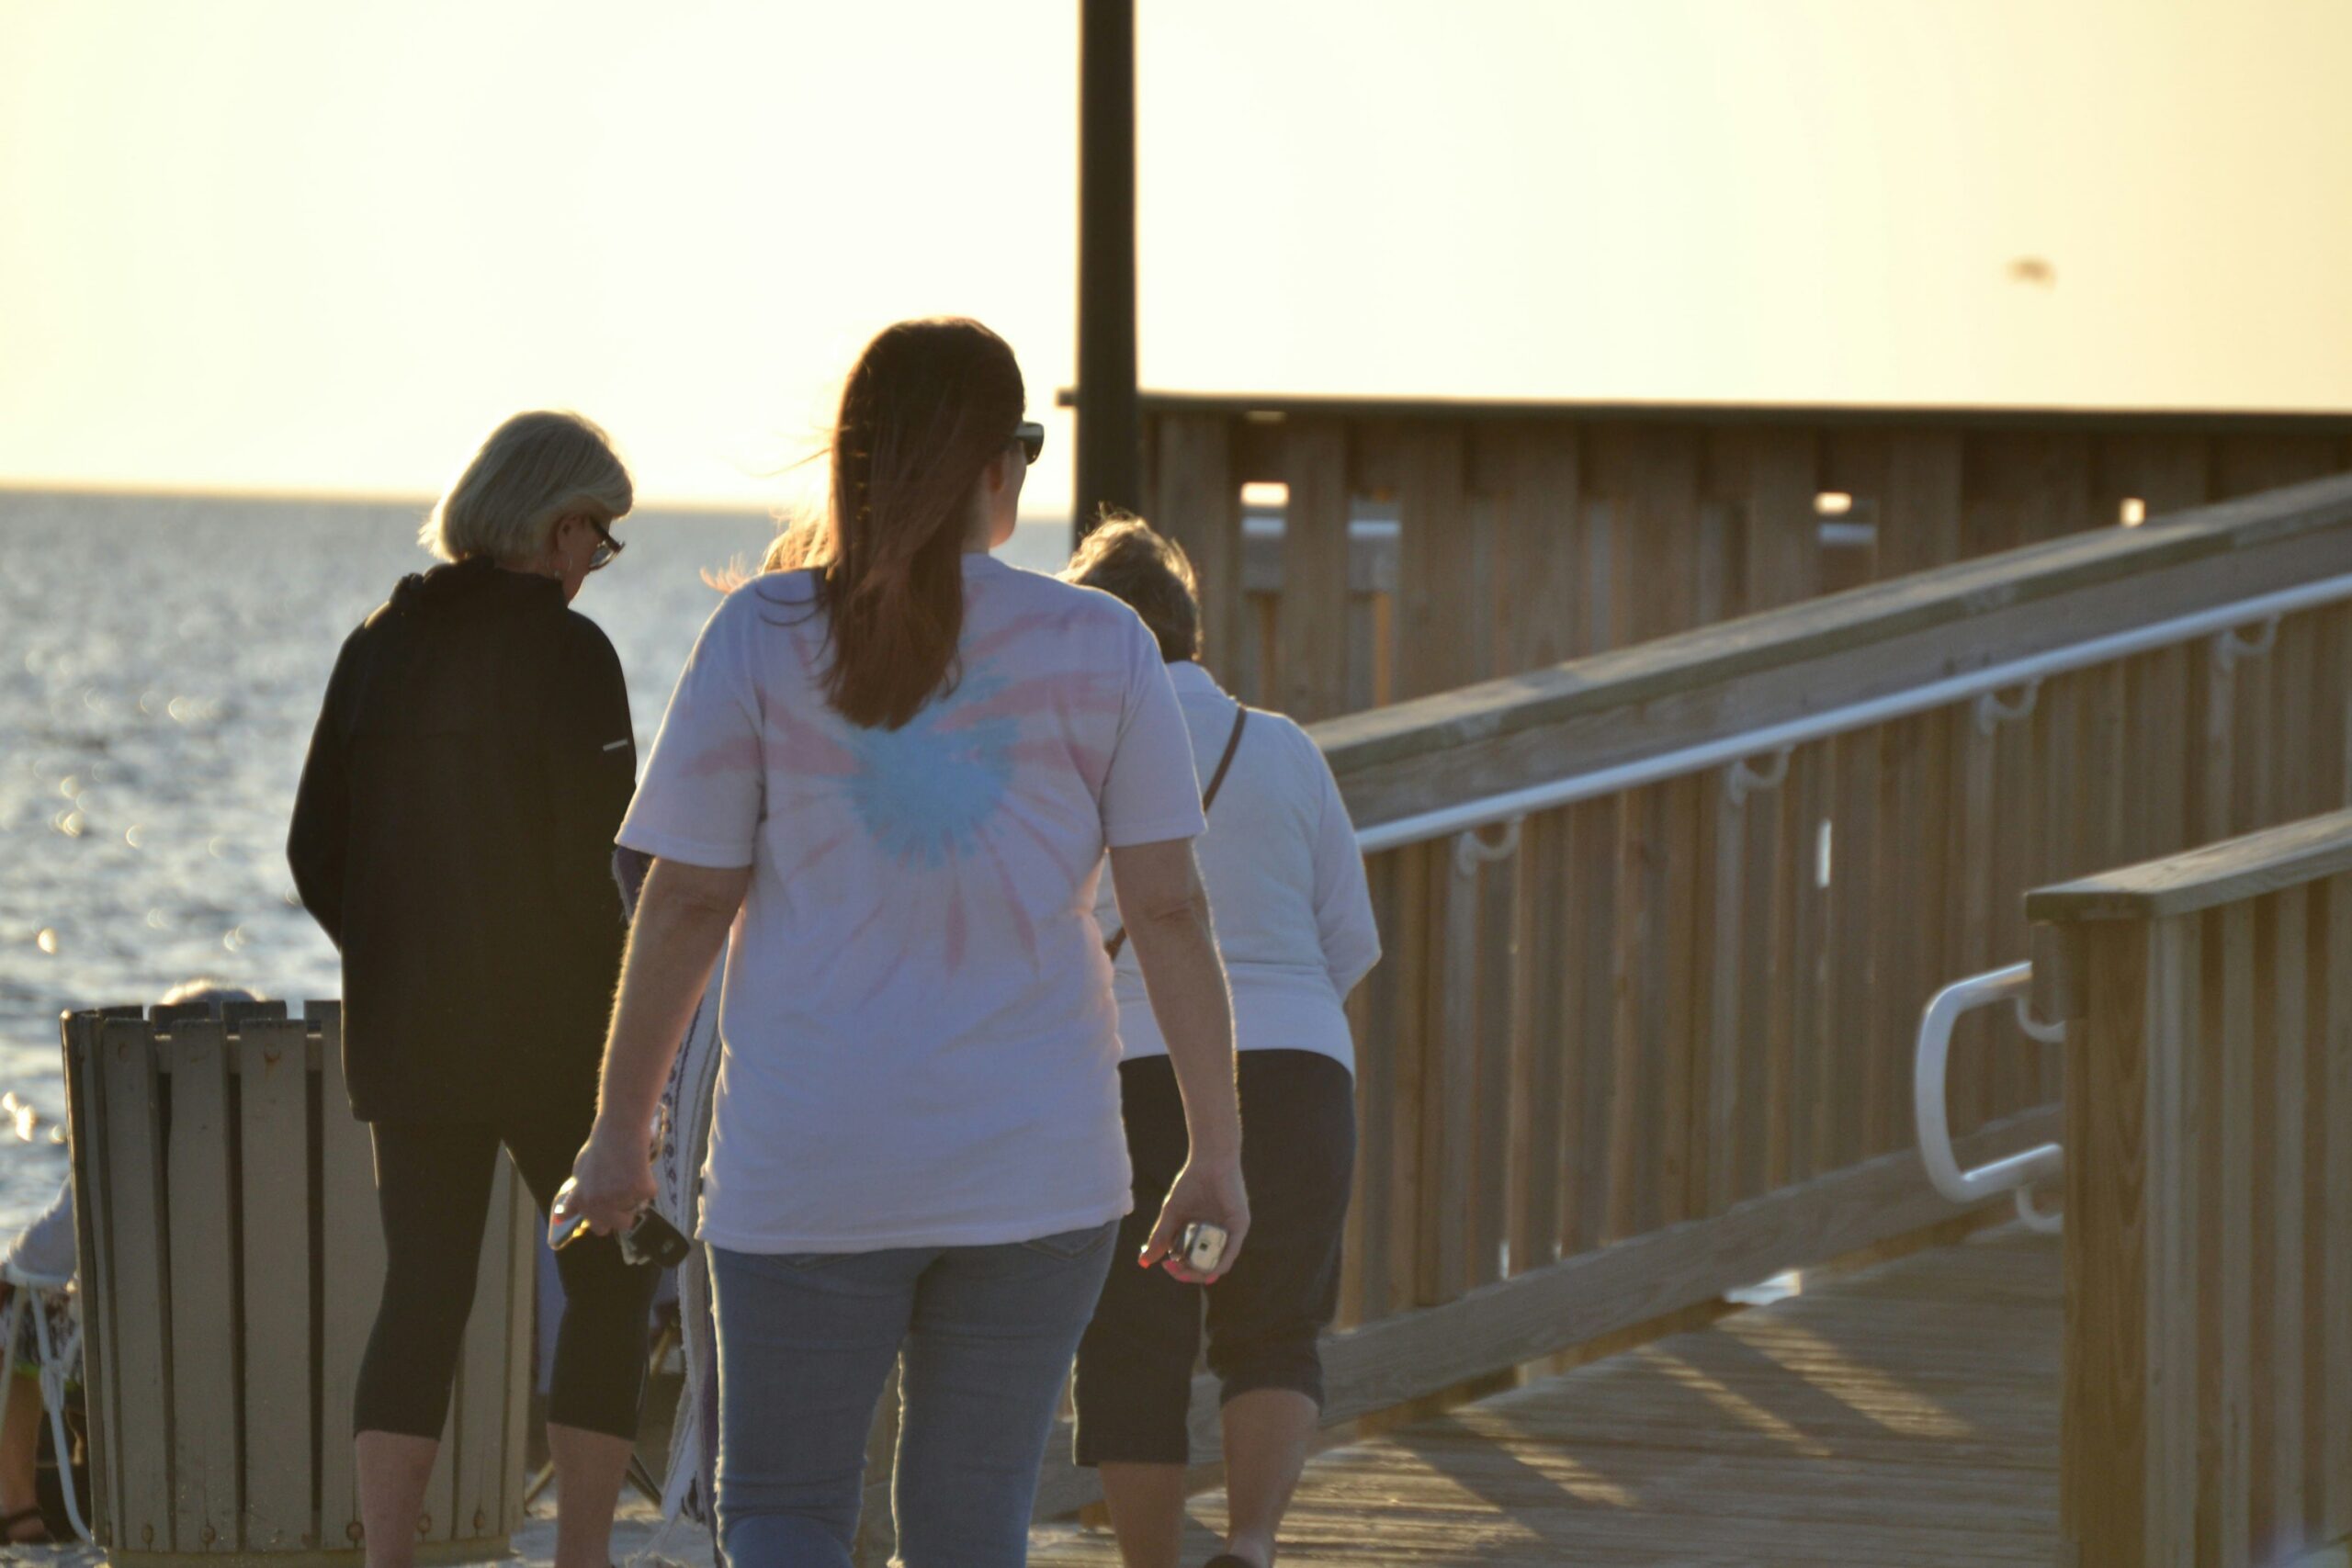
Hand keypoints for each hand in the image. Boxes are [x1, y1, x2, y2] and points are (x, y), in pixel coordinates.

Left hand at [557, 1121, 655, 1242]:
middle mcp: (598, 1203)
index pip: (598, 1227)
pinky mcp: (639, 1189)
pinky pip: (650, 1194)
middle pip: (621, 1224)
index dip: (608, 1218)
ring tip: (630, 1172)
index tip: (611, 1211)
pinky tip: (639, 1166)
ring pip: (638, 1208)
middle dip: (626, 1212)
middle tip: (626, 1192)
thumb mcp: (580, 1173)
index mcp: (583, 1200)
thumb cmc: (600, 1146)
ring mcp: (619, 1197)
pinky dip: (649, 1181)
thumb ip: (575, 1198)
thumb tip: (562, 1216)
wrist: (619, 1127)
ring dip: (636, 1194)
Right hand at [1139, 1153, 1248, 1284]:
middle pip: (1204, 1266)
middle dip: (1187, 1273)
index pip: (1192, 1261)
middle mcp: (1217, 1236)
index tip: (1165, 1264)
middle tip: (1171, 1268)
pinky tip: (1207, 1270)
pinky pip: (1231, 1251)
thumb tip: (1144, 1262)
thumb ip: (1161, 1237)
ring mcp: (1229, 1232)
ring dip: (1199, 1272)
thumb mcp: (1172, 1213)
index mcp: (1202, 1234)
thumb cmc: (1192, 1183)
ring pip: (1217, 1263)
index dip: (1179, 1269)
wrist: (1209, 1160)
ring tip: (1182, 1268)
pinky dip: (1218, 1264)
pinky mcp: (1240, 1225)